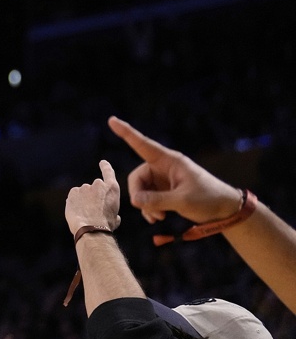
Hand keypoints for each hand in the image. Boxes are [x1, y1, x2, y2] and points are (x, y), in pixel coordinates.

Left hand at [65, 160, 121, 236]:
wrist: (91, 228)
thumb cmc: (105, 226)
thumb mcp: (115, 218)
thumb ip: (114, 213)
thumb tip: (116, 217)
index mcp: (112, 189)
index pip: (109, 172)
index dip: (105, 167)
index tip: (102, 162)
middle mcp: (98, 185)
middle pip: (94, 188)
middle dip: (93, 196)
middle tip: (93, 210)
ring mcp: (84, 188)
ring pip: (83, 193)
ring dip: (83, 200)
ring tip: (85, 214)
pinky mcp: (73, 192)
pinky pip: (73, 196)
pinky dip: (74, 202)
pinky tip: (77, 212)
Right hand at [108, 116, 242, 223]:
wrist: (226, 210)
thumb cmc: (209, 199)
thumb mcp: (183, 200)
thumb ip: (156, 200)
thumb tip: (134, 200)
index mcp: (170, 161)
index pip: (143, 144)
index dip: (126, 132)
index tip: (112, 120)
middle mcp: (164, 167)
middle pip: (137, 177)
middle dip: (138, 195)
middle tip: (147, 211)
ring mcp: (163, 180)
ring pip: (141, 190)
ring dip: (145, 205)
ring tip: (157, 218)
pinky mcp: (165, 191)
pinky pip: (147, 198)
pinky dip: (149, 208)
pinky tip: (156, 218)